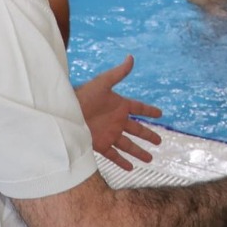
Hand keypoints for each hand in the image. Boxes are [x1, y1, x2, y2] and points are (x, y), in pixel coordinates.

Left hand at [74, 55, 162, 171]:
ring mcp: (110, 133)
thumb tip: (131, 57)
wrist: (66, 113)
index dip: (149, 111)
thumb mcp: (102, 83)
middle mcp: (117, 121)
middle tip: (159, 141)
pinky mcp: (101, 144)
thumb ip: (118, 73)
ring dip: (139, 152)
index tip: (160, 113)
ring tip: (150, 159)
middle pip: (137, 130)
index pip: (139, 108)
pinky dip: (122, 162)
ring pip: (129, 145)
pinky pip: (115, 155)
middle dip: (148, 135)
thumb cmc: (83, 95)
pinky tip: (131, 168)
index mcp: (120, 105)